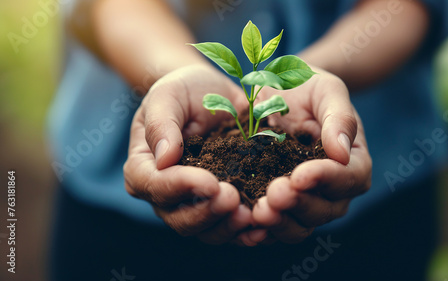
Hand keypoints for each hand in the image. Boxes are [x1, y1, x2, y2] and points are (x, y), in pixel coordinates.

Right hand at [123, 64, 253, 244]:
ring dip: (228, 227)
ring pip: (206, 230)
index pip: (153, 186)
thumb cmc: (184, 92)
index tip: (209, 181)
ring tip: (251, 215)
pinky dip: (247, 232)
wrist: (212, 95)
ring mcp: (195, 203)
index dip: (179, 188)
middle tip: (232, 198)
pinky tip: (264, 227)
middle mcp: (167, 193)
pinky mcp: (222, 206)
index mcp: (145, 167)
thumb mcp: (168, 96)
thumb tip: (163, 160)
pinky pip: (231, 228)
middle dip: (206, 213)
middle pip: (179, 218)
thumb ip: (161, 124)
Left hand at [251, 69, 371, 242]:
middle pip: (325, 209)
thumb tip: (343, 154)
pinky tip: (245, 225)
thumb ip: (339, 118)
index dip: (327, 180)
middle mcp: (332, 189)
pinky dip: (261, 231)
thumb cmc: (307, 86)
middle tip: (274, 195)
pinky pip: (273, 226)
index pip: (350, 179)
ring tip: (258, 212)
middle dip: (300, 205)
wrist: (275, 91)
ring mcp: (304, 200)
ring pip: (300, 226)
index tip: (300, 174)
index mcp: (352, 162)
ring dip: (280, 223)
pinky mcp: (277, 205)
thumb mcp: (327, 90)